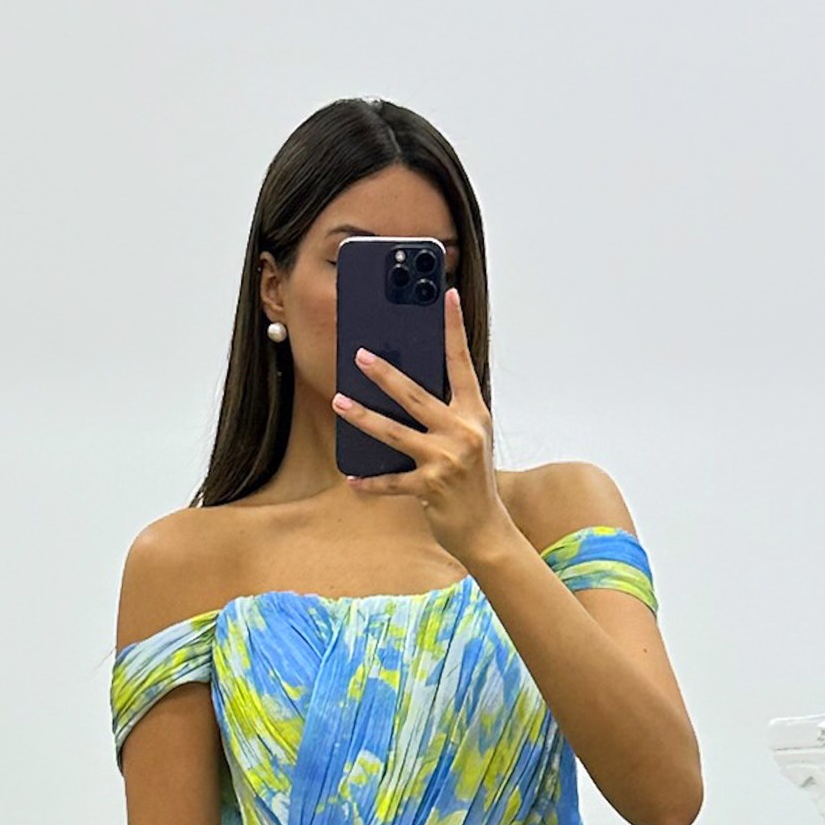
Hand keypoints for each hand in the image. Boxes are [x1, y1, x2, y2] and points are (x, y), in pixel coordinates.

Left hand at [332, 287, 511, 567]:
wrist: (486, 529)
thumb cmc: (472, 480)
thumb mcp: (468, 439)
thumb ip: (446, 413)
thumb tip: (406, 386)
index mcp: (474, 413)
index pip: (461, 362)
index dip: (453, 328)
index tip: (445, 295)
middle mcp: (462, 431)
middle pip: (415, 395)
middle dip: (385, 373)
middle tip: (359, 355)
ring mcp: (446, 459)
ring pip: (394, 432)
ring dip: (363, 416)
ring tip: (339, 401)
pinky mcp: (431, 487)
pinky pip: (392, 481)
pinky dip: (370, 481)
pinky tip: (351, 477)